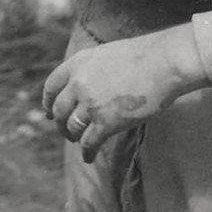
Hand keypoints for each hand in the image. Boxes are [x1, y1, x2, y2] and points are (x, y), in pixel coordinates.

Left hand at [41, 26, 209, 161]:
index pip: (52, 86)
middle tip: (67, 132)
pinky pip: (89, 142)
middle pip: (59, 110)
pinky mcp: (107, 122)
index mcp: (78, 63)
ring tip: (80, 142)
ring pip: (72, 127)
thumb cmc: (143, 57)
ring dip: (74, 137)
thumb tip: (86, 87)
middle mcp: (79, 82)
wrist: (164, 62)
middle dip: (61, 124)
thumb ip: (91, 70)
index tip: (49, 113)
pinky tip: (89, 156)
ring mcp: (91, 103)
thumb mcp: (106, 55)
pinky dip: (87, 152)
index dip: (48, 102)